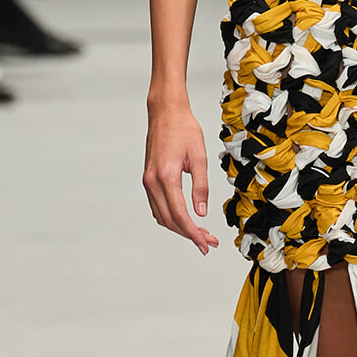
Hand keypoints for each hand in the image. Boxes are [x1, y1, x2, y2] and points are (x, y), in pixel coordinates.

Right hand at [143, 98, 219, 255]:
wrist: (165, 111)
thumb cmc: (184, 129)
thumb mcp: (199, 157)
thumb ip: (201, 186)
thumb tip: (201, 212)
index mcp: (166, 176)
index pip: (180, 215)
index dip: (193, 233)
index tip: (205, 244)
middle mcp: (153, 182)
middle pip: (169, 220)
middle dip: (189, 234)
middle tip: (208, 242)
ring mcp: (148, 181)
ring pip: (162, 216)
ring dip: (180, 227)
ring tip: (201, 233)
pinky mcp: (148, 178)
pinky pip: (157, 206)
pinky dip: (170, 217)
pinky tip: (185, 219)